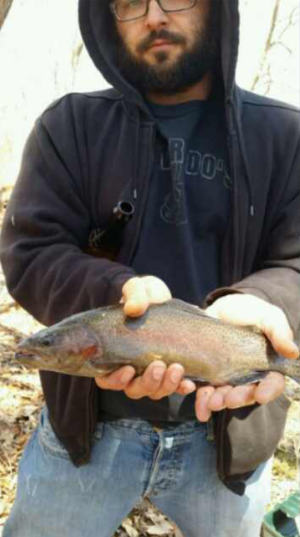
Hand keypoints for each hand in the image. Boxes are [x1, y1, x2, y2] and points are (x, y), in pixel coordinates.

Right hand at [95, 276, 196, 398]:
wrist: (167, 299)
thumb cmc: (144, 295)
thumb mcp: (138, 288)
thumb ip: (134, 294)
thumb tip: (134, 308)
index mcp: (114, 353)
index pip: (106, 379)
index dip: (115, 380)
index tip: (128, 369)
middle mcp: (131, 369)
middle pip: (133, 389)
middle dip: (147, 383)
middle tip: (158, 366)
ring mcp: (151, 373)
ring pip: (154, 391)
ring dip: (165, 385)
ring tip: (177, 368)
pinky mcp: (170, 372)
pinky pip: (174, 389)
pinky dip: (181, 388)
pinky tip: (189, 383)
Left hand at [195, 294, 299, 421]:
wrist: (220, 306)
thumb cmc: (250, 311)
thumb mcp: (267, 316)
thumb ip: (279, 332)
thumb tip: (293, 353)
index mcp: (267, 366)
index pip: (272, 384)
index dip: (268, 391)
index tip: (261, 395)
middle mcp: (247, 376)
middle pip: (245, 394)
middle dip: (238, 399)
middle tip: (228, 399)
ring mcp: (225, 377)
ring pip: (223, 396)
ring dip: (217, 402)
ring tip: (211, 402)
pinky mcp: (206, 374)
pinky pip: (202, 390)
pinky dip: (198, 398)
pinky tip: (194, 397)